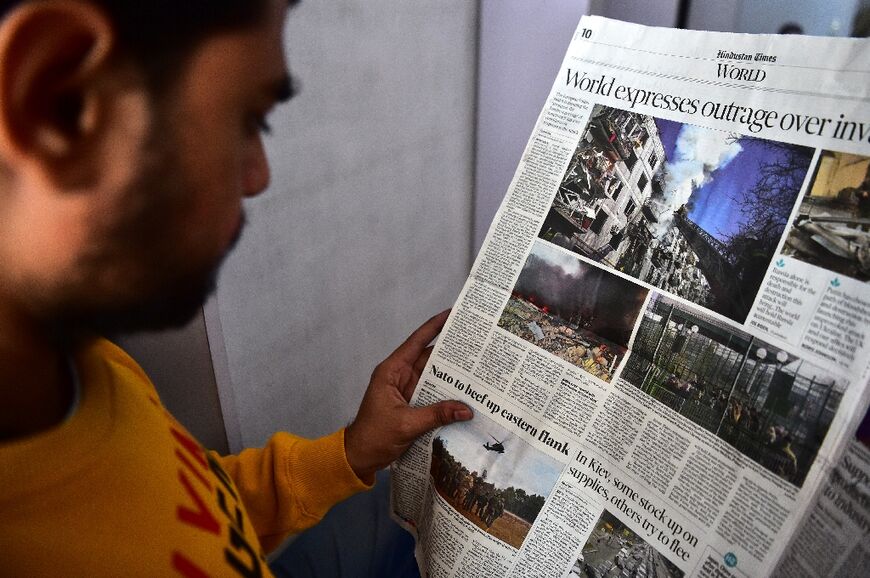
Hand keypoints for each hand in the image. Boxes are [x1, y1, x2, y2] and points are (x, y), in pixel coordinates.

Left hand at [344, 310, 472, 481]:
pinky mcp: (414, 404)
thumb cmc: (374, 436)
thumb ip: (436, 415)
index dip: (434, 326)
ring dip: (453, 375)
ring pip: (435, 377)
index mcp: (392, 371)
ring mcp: (408, 390)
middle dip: (452, 351)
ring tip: (480, 367)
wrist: (360, 458)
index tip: (452, 313)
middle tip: (477, 342)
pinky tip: (468, 393)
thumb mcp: (406, 424)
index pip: (416, 342)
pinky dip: (449, 394)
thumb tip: (467, 409)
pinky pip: (434, 394)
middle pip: (429, 358)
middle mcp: (401, 375)